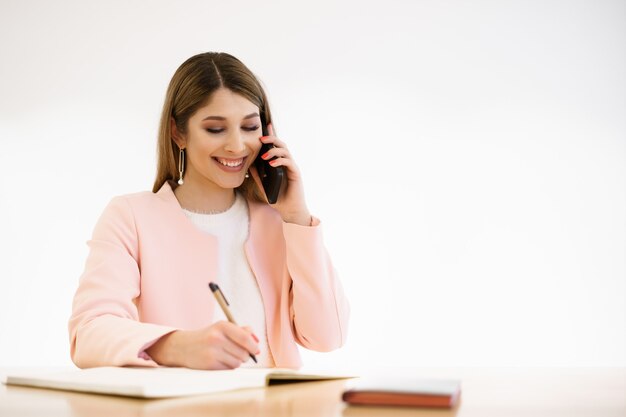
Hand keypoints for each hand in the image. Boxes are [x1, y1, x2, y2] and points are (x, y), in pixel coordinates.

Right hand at [145, 322, 259, 369]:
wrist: (184, 346)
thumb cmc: (208, 337)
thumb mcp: (222, 328)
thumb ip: (241, 331)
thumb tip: (256, 340)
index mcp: (222, 326)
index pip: (245, 337)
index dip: (253, 346)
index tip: (256, 350)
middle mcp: (217, 338)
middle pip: (243, 352)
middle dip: (245, 355)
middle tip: (239, 353)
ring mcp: (212, 351)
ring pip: (237, 362)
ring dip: (237, 362)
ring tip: (228, 356)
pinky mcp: (209, 364)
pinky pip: (228, 369)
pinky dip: (228, 367)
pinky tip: (221, 361)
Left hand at [249, 123, 311, 225]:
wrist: (289, 210)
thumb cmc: (278, 198)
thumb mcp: (263, 186)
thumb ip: (257, 175)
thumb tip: (249, 164)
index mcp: (280, 164)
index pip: (276, 147)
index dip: (272, 136)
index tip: (265, 126)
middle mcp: (287, 163)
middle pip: (281, 145)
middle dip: (272, 139)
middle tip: (261, 139)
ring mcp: (292, 168)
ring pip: (285, 151)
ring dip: (274, 151)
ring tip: (264, 156)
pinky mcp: (296, 174)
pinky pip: (289, 162)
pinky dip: (280, 161)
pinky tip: (272, 164)